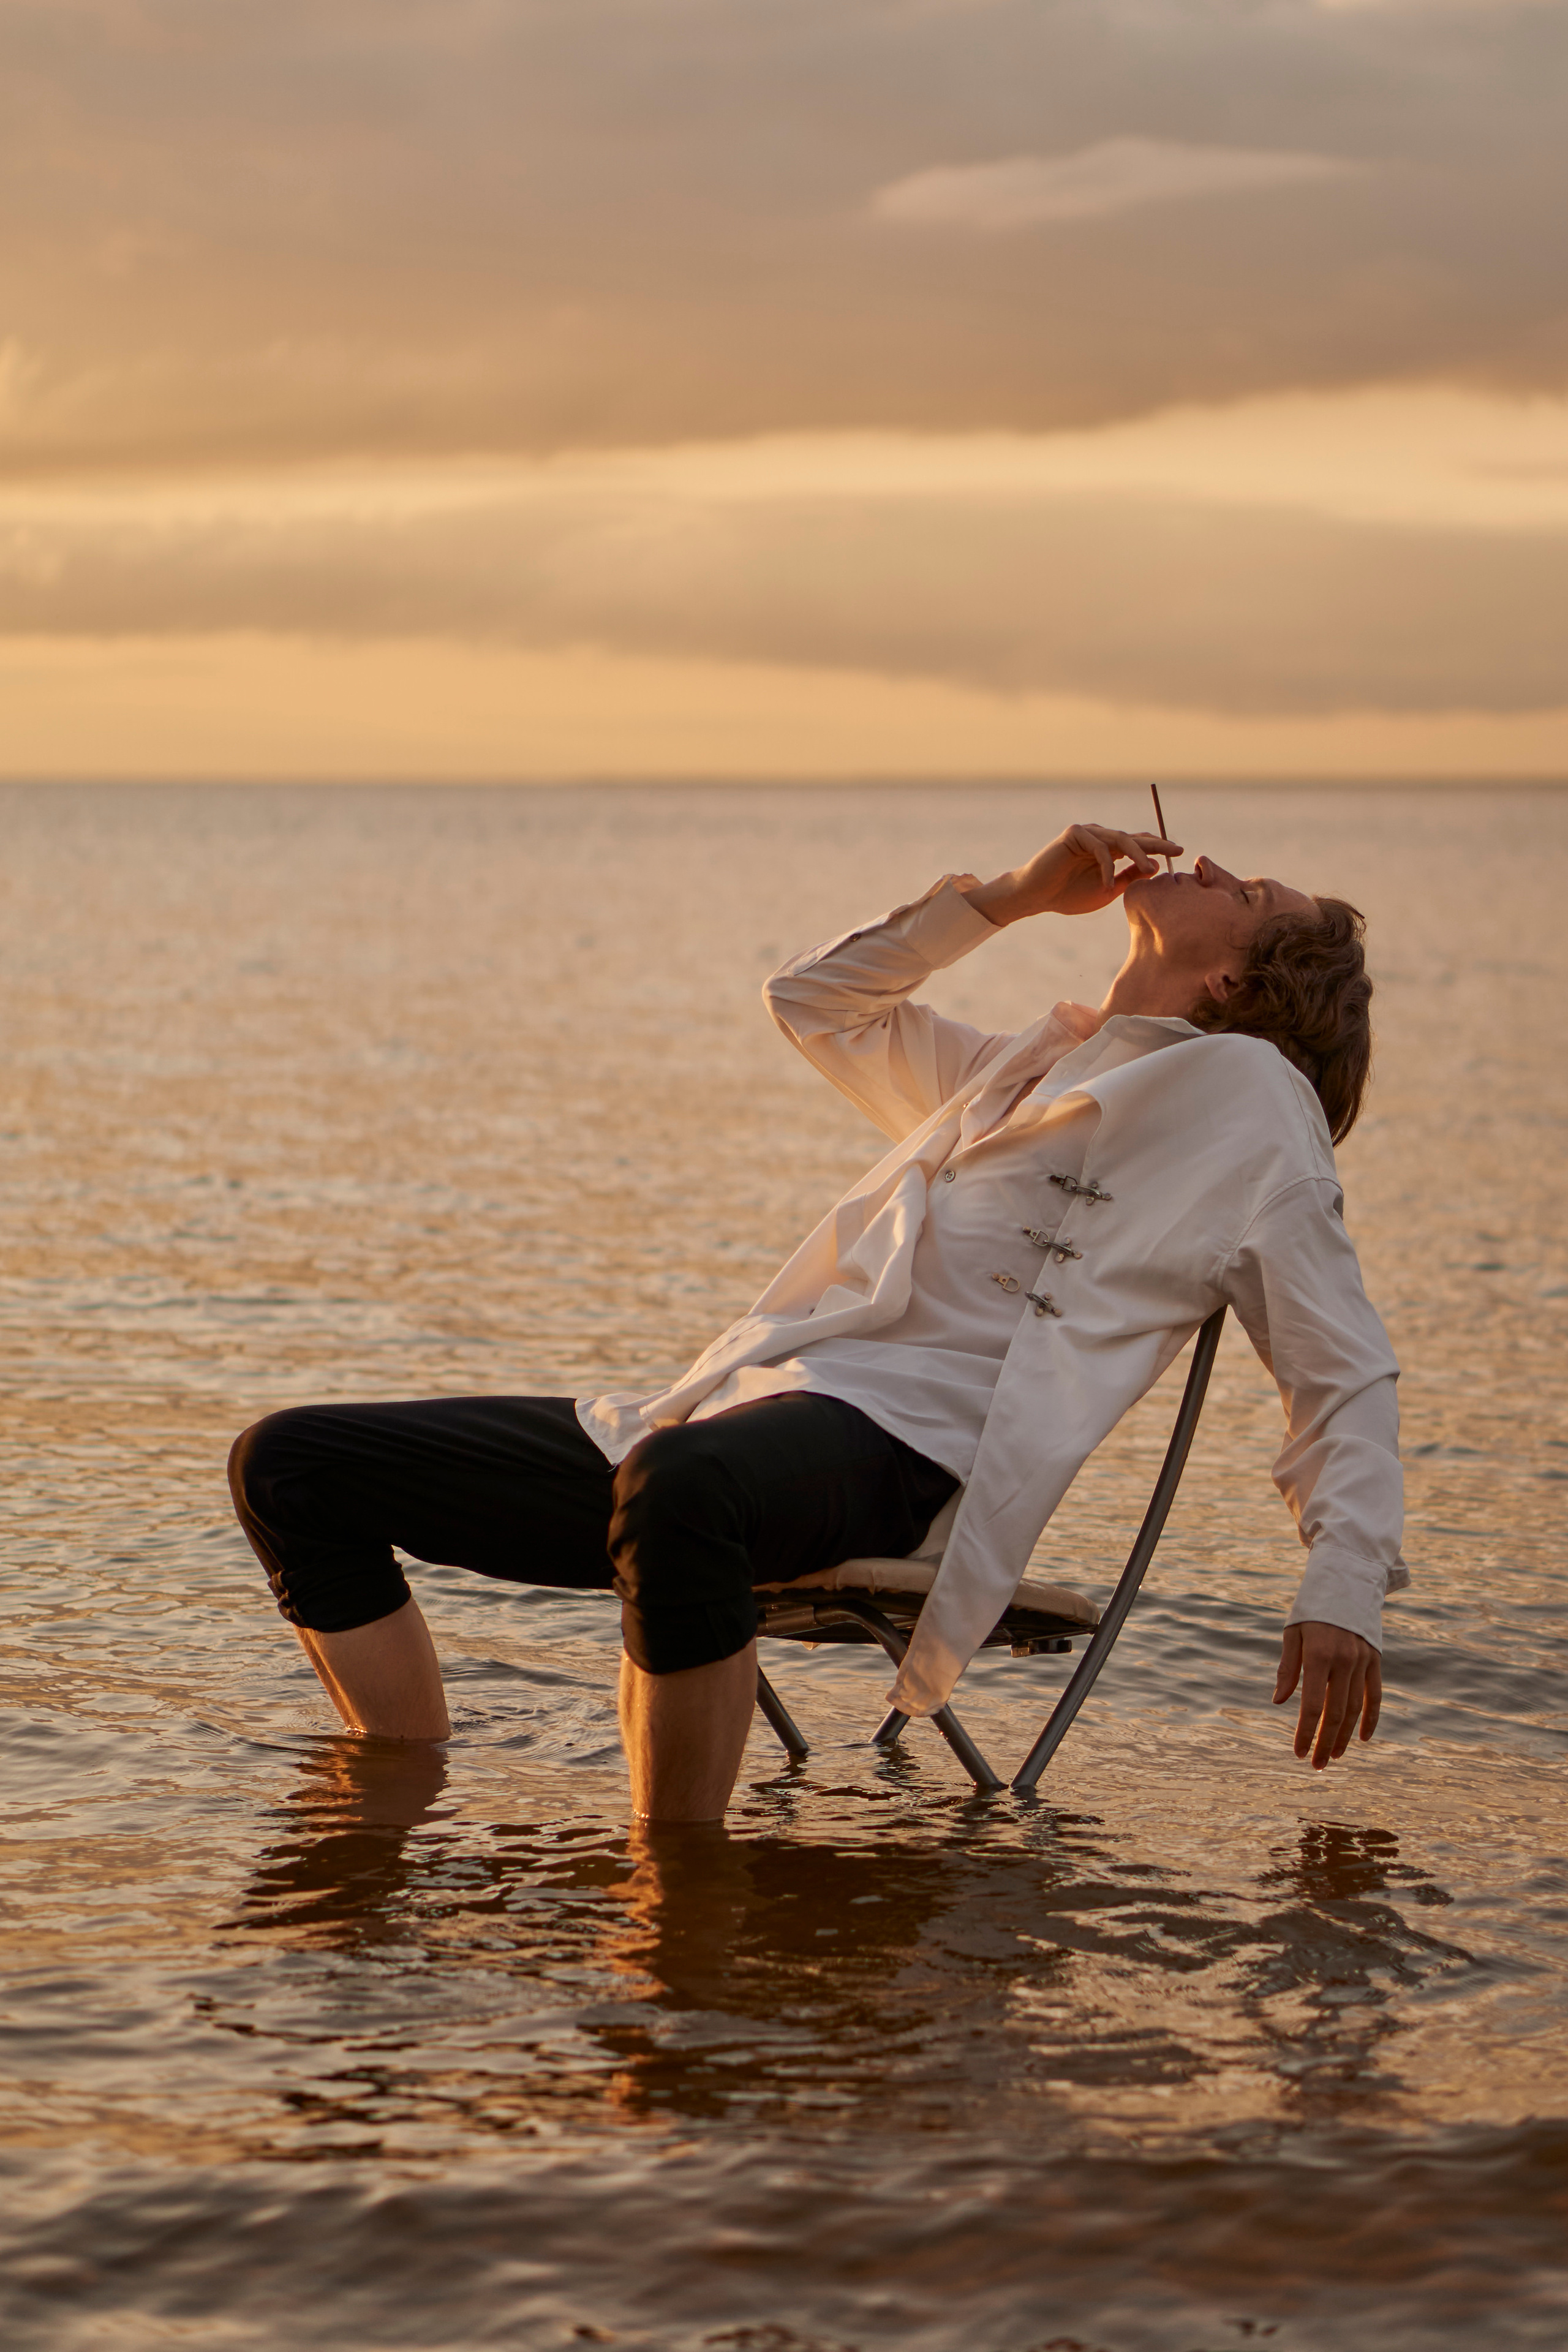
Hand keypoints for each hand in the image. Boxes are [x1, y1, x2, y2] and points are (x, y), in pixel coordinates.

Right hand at [958, 823, 1181, 927]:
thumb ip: (1128, 879)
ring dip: (1139, 855)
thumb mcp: (1107, 891)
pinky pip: (1099, 848)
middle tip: (1177, 850)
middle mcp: (1101, 838)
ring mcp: (1088, 833)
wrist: (1036, 897)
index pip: (1139, 845)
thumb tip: (1155, 868)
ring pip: (1121, 840)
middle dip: (1157, 844)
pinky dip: (1106, 867)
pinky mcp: (1075, 834)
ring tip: (1152, 869)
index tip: (1179, 853)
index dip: (1158, 848)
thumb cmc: (1068, 896)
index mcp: (1109, 850)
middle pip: (1135, 837)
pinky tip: (1107, 885)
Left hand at [1273, 1622, 1381, 1768]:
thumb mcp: (1292, 1632)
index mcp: (1318, 1654)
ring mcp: (1363, 1661)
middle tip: (1316, 1765)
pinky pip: (1375, 1695)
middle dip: (1324, 1742)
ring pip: (1356, 1709)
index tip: (1297, 1752)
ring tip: (1334, 1756)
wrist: (1346, 1581)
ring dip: (1345, 1737)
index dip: (1305, 1732)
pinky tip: (1364, 1739)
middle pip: (1335, 1713)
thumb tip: (1280, 1702)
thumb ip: (1287, 1668)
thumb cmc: (1311, 1608)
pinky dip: (1371, 1719)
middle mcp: (1343, 1660)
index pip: (1312, 1705)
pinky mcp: (1376, 1660)